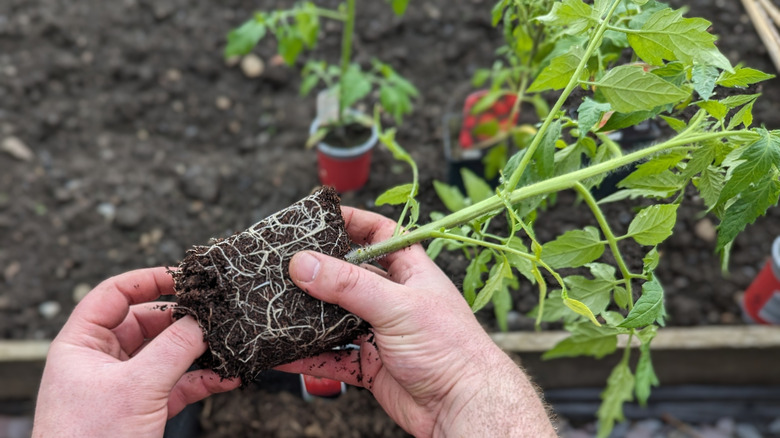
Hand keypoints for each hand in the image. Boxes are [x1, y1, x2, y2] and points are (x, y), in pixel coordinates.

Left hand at [33, 267, 238, 437]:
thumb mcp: (136, 387)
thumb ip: (174, 348)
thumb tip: (204, 320)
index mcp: (82, 344)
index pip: (114, 294)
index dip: (148, 280)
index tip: (184, 277)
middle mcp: (102, 359)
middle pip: (148, 322)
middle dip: (184, 320)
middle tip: (216, 315)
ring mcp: (125, 384)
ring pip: (168, 354)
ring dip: (198, 351)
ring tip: (227, 344)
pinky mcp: (145, 408)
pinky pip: (179, 383)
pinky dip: (203, 379)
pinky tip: (228, 377)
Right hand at [280, 207, 555, 436]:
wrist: (463, 406)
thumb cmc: (450, 348)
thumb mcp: (396, 305)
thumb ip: (348, 285)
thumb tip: (304, 263)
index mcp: (410, 273)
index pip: (381, 234)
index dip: (353, 222)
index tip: (319, 218)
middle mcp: (395, 300)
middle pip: (350, 278)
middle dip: (319, 274)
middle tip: (284, 266)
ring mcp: (382, 334)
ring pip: (337, 320)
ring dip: (310, 317)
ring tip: (277, 308)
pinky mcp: (372, 366)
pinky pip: (333, 358)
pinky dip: (310, 357)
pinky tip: (285, 353)